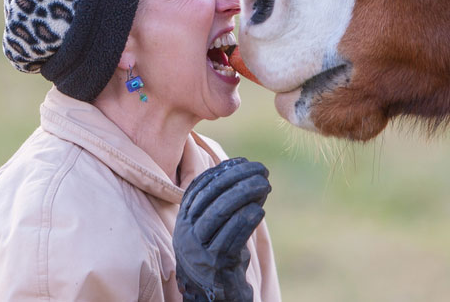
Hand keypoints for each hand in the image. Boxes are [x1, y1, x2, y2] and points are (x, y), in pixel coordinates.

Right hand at [174, 157, 270, 301]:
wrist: (215, 296)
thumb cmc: (220, 255)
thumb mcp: (218, 227)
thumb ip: (229, 203)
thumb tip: (252, 175)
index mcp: (184, 220)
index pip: (200, 186)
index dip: (222, 171)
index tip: (244, 161)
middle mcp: (186, 233)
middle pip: (211, 196)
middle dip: (237, 178)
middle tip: (261, 170)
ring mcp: (197, 250)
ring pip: (220, 213)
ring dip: (245, 194)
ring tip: (265, 184)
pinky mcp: (214, 264)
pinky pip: (231, 237)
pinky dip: (246, 220)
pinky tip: (260, 210)